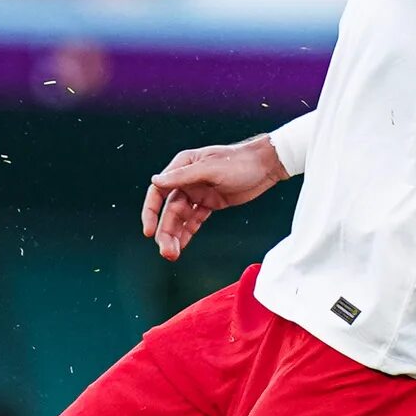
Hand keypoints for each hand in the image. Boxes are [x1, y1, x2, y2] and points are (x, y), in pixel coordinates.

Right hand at [142, 136, 286, 261]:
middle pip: (169, 210)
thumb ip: (183, 176)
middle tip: (166, 252)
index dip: (151, 212)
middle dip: (166, 232)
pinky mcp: (210, 202)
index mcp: (182, 166)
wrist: (266, 166)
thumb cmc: (240, 161)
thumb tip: (155, 181)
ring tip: (172, 254)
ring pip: (180, 218)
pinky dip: (187, 232)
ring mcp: (198, 192)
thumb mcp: (211, 168)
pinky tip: (181, 246)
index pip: (158, 191)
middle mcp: (186, 180)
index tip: (149, 231)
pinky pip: (194, 220)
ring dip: (175, 235)